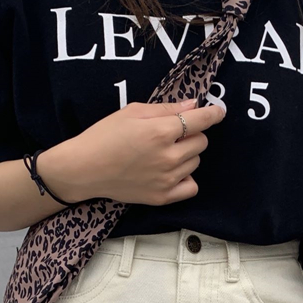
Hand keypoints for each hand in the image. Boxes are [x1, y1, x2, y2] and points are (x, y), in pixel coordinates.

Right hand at [35, 99, 225, 205]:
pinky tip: (173, 172)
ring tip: (163, 152)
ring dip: (187, 155)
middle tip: (172, 134)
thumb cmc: (104, 136)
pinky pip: (191, 187)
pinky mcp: (162, 197)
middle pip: (201, 142)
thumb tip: (194, 105)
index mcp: (160, 132)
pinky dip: (187, 178)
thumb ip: (166, 109)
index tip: (219, 111)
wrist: (84, 169)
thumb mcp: (132, 112)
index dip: (213, 114)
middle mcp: (168, 157)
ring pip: (195, 162)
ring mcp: (167, 180)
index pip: (200, 121)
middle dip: (192, 135)